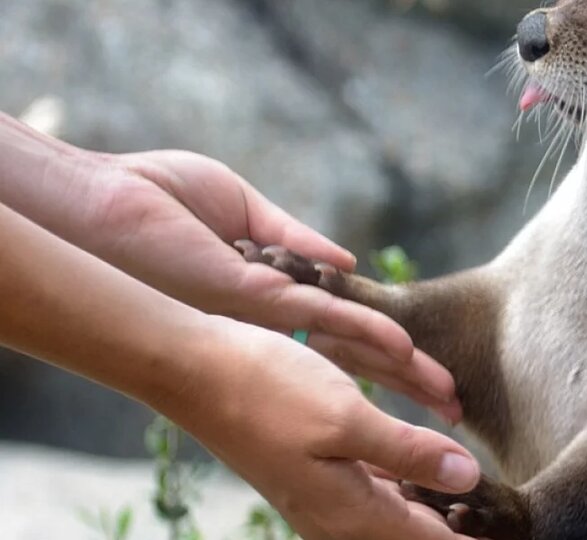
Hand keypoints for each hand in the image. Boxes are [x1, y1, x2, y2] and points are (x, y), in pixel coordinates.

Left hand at [81, 150, 460, 420]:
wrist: (102, 200)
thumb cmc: (158, 199)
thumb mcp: (244, 210)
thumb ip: (297, 241)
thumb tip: (346, 260)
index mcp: (270, 295)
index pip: (344, 329)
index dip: (386, 349)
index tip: (424, 362)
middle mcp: (270, 318)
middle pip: (354, 354)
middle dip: (406, 378)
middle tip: (452, 403)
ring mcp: (263, 315)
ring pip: (347, 348)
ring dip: (399, 369)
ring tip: (445, 393)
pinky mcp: (252, 300)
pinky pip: (322, 319)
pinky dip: (364, 332)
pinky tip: (402, 349)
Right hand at [175, 318, 479, 539]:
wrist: (195, 373)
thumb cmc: (269, 390)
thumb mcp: (347, 419)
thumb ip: (411, 454)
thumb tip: (469, 479)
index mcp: (350, 511)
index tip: (506, 539)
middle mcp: (337, 516)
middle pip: (412, 535)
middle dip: (454, 528)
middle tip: (493, 524)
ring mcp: (322, 498)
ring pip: (395, 514)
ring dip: (432, 506)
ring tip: (471, 505)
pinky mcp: (312, 475)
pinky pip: (373, 491)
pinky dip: (404, 486)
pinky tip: (422, 474)